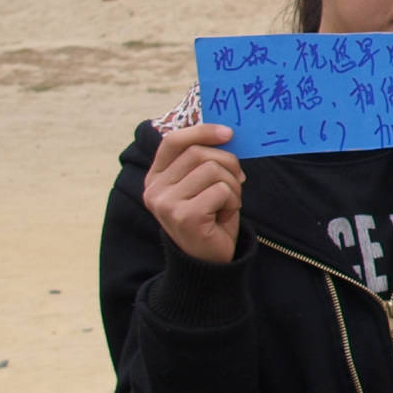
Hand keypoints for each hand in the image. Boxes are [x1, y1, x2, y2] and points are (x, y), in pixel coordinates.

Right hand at [142, 122, 243, 264]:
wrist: (210, 260)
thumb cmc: (210, 218)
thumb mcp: (204, 185)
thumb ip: (205, 160)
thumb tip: (225, 133)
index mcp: (156, 177)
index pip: (173, 141)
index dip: (202, 132)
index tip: (228, 133)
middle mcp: (154, 189)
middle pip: (199, 153)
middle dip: (229, 163)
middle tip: (238, 181)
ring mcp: (166, 203)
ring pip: (213, 170)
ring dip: (232, 185)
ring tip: (227, 203)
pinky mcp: (183, 216)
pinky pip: (221, 190)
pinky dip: (233, 201)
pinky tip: (224, 216)